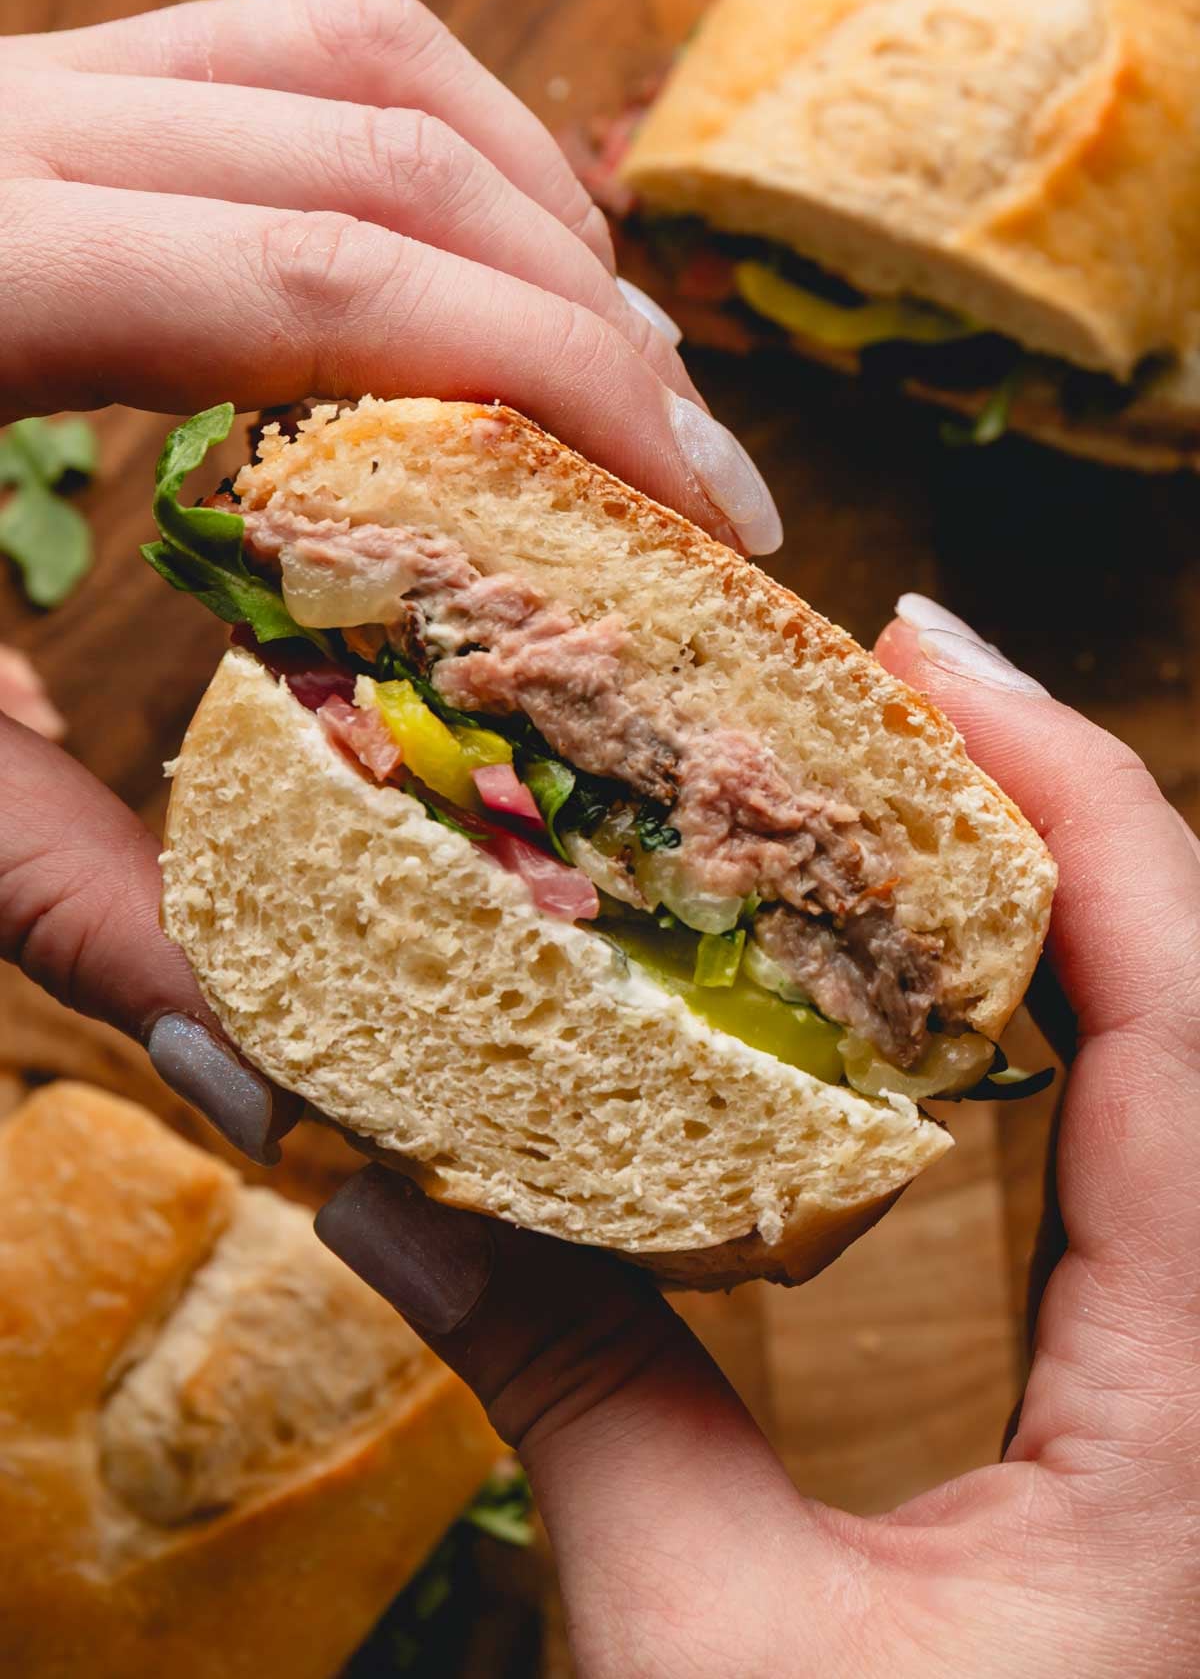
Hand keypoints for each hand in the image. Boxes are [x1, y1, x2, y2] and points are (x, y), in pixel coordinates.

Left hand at [0, 0, 780, 1155]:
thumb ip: (60, 890)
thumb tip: (270, 1087)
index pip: (324, 282)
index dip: (551, 384)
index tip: (705, 521)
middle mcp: (2, 131)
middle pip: (384, 166)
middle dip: (590, 329)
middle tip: (711, 504)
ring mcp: (29, 87)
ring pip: (364, 73)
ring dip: (535, 226)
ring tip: (632, 397)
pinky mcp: (52, 91)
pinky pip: (302, 53)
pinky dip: (445, 149)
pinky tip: (503, 275)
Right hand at [317, 596, 1199, 1677]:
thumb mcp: (718, 1652)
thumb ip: (568, 1397)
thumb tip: (381, 1188)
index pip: (1189, 1016)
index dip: (1076, 802)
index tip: (926, 656)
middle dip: (1061, 806)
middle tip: (889, 681)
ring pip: (1187, 1059)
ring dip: (1065, 897)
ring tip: (904, 786)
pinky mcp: (1177, 1389)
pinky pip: (1151, 1143)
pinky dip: (1064, 1017)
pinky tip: (946, 980)